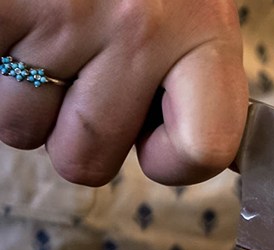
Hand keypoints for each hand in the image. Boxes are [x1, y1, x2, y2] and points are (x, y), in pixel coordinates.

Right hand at [0, 0, 247, 185]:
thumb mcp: (191, 11)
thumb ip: (191, 83)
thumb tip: (169, 147)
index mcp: (204, 31)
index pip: (204, 149)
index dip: (172, 161)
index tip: (156, 139)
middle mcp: (139, 25)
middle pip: (87, 160)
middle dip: (74, 132)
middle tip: (80, 74)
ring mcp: (64, 11)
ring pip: (21, 129)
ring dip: (24, 97)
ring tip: (44, 33)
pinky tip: (18, 23)